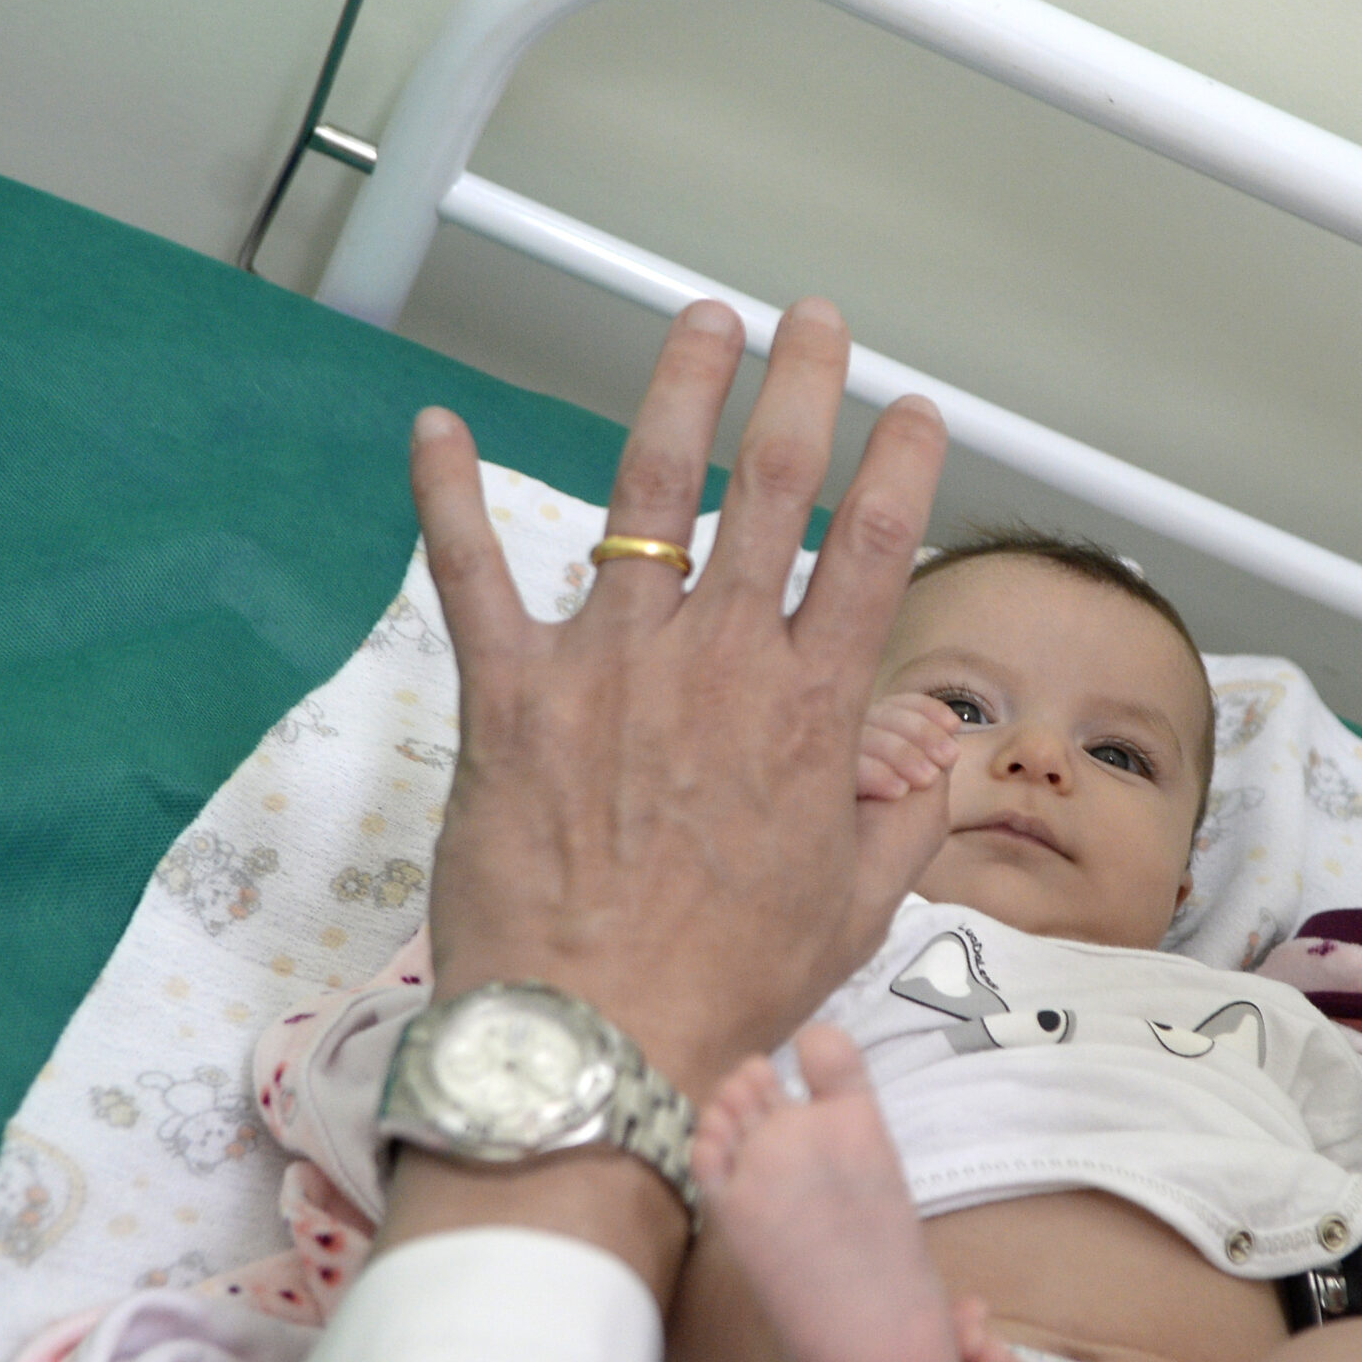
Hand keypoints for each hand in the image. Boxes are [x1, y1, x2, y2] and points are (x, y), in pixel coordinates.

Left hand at [412, 298, 945, 1105]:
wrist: (596, 1039)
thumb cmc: (726, 985)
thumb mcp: (858, 906)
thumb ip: (902, 817)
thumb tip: (927, 764)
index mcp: (808, 712)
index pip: (874, 552)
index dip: (904, 466)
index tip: (916, 411)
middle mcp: (716, 663)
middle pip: (773, 488)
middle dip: (803, 387)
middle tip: (818, 323)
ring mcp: (608, 667)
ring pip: (648, 495)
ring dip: (680, 394)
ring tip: (701, 324)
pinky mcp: (509, 695)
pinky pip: (470, 573)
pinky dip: (447, 495)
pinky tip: (434, 428)